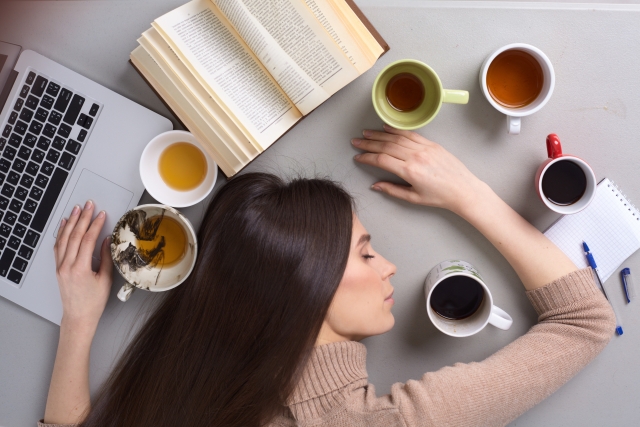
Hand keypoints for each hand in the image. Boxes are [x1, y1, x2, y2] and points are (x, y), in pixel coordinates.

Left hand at [54, 200, 112, 332]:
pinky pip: (58, 246)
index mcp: (80, 268)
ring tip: (76, 209)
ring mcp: (60, 266)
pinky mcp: (58, 268)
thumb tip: (105, 240)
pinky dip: (61, 233)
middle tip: (89, 205)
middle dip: (83, 218)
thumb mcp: (105, 279)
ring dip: (71, 222)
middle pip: (75, 235)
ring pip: (64, 239)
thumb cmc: (93, 302)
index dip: (95, 225)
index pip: (88, 240)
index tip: (101, 215)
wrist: (78, 316)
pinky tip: (65, 225)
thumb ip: (105, 258)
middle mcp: (67, 266)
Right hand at [352, 125, 484, 213]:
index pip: (381, 160)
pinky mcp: (431, 144)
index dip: (367, 157)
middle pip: (386, 146)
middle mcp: (416, 157)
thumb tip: (375, 186)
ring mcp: (424, 148)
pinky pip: (410, 134)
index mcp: (410, 171)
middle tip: (356, 141)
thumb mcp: (413, 198)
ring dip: (379, 134)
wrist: (463, 189)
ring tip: (366, 133)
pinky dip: (397, 130)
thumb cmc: (440, 196)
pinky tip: (386, 128)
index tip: (358, 157)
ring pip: (396, 138)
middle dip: (368, 143)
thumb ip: (392, 190)